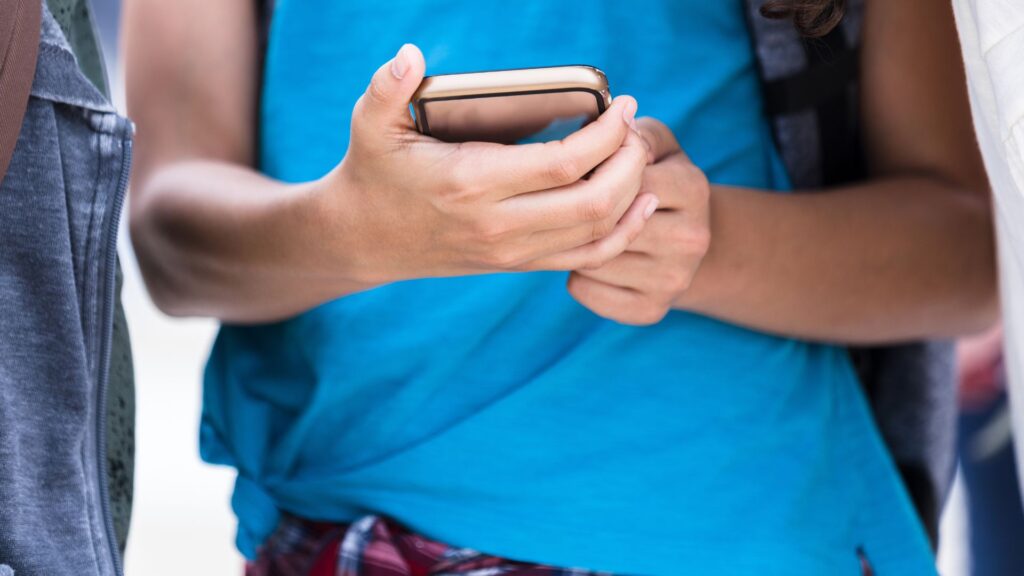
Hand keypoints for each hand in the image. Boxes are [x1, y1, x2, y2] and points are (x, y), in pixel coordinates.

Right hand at [319, 44, 655, 284]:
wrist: (364, 239)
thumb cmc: (374, 172)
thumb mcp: (370, 124)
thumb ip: (387, 86)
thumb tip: (411, 54)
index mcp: (472, 183)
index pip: (563, 164)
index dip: (606, 134)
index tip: (624, 105)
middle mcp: (498, 224)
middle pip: (593, 201)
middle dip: (629, 161)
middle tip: (635, 129)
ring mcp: (511, 251)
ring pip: (597, 231)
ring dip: (631, 193)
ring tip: (638, 155)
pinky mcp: (517, 264)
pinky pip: (586, 256)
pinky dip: (622, 233)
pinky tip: (639, 204)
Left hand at [568, 118, 710, 324]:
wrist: (690, 248)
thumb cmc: (662, 183)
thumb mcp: (659, 147)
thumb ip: (636, 132)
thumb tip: (614, 122)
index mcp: (693, 188)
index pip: (627, 177)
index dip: (593, 172)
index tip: (581, 169)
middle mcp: (690, 238)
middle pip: (607, 222)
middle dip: (579, 209)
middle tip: (565, 200)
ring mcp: (673, 280)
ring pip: (592, 258)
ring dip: (571, 243)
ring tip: (575, 229)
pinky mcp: (650, 310)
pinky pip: (585, 290)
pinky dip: (574, 275)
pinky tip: (584, 259)